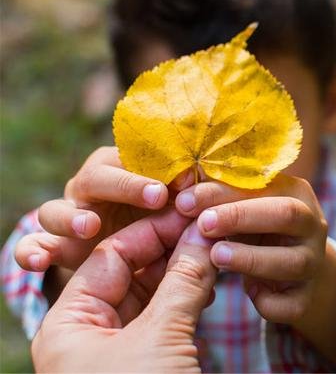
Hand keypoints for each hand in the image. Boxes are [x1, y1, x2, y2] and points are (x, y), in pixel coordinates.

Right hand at [14, 146, 192, 271]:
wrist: (125, 254)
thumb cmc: (158, 222)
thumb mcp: (178, 211)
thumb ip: (191, 202)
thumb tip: (220, 196)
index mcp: (124, 170)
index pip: (139, 156)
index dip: (164, 166)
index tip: (191, 179)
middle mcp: (92, 188)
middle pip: (99, 175)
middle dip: (128, 184)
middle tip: (157, 196)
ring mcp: (69, 214)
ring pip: (58, 207)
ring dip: (74, 216)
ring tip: (91, 226)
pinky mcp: (54, 244)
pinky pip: (32, 244)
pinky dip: (31, 250)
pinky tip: (38, 261)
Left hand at [32, 208, 216, 372]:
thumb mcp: (160, 337)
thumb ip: (183, 281)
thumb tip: (204, 235)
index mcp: (68, 325)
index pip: (110, 255)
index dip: (155, 230)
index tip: (192, 214)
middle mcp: (86, 333)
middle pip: (131, 271)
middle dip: (170, 249)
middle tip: (208, 229)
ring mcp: (115, 349)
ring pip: (151, 295)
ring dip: (183, 274)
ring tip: (215, 253)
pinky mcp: (143, 362)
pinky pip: (163, 319)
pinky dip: (187, 301)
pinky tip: (210, 286)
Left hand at [174, 174, 329, 324]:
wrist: (293, 272)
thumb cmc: (255, 231)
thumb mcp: (241, 209)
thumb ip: (216, 199)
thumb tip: (180, 194)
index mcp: (294, 193)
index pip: (262, 185)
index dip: (222, 192)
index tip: (185, 201)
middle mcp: (311, 225)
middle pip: (287, 214)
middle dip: (242, 217)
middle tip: (203, 225)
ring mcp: (313, 263)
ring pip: (293, 262)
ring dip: (251, 259)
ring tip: (216, 257)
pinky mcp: (307, 298)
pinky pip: (290, 305)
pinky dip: (267, 302)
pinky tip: (247, 293)